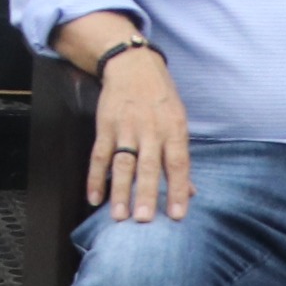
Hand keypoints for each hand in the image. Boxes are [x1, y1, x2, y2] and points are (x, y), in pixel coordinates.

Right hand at [88, 47, 189, 223]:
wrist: (132, 65)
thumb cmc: (161, 98)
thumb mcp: (178, 121)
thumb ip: (180, 158)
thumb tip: (191, 193)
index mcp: (173, 130)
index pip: (178, 164)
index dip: (178, 190)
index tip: (178, 216)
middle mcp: (150, 130)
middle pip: (148, 167)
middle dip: (146, 194)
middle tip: (144, 220)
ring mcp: (126, 128)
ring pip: (122, 163)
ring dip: (120, 191)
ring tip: (118, 215)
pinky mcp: (105, 126)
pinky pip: (99, 155)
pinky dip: (95, 177)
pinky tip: (94, 198)